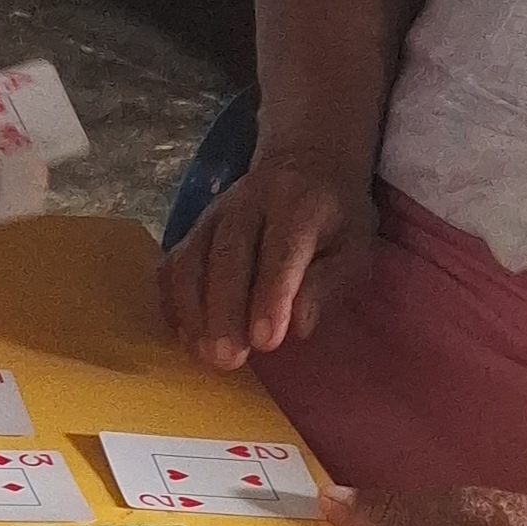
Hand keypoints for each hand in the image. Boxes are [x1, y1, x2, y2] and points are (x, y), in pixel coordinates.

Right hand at [159, 148, 377, 368]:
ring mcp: (213, 215)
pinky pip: (172, 266)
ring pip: (192, 261)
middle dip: (225, 312)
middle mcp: (249, 204)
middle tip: (228, 359)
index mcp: (299, 206)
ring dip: (194, 312)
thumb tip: (299, 325)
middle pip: (227, 256)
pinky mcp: (191, 229)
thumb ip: (328, 284)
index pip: (281, 252)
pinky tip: (185, 335)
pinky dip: (173, 303)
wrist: (304, 165)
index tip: (267, 342)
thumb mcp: (354, 249)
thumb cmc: (335, 221)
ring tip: (204, 355)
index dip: (271, 297)